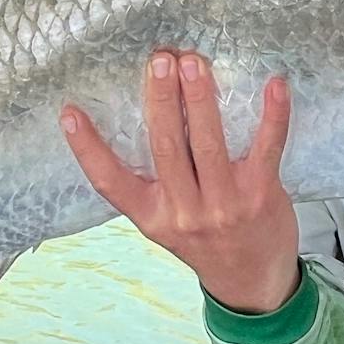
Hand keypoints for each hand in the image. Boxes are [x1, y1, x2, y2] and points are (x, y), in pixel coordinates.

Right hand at [60, 50, 300, 314]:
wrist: (254, 284)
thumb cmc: (208, 241)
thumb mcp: (166, 222)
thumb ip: (156, 181)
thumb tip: (148, 111)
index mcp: (152, 216)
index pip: (110, 181)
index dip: (87, 147)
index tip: (69, 111)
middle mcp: (184, 212)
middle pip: (165, 148)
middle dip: (161, 100)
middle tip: (159, 59)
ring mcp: (224, 205)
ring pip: (208, 144)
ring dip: (201, 99)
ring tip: (194, 62)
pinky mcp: (262, 196)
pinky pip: (267, 148)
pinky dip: (273, 115)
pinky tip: (274, 85)